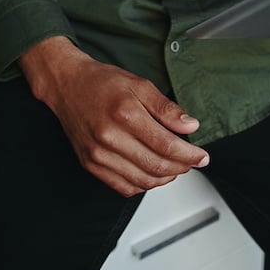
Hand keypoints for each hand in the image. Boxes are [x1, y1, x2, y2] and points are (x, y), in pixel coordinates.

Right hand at [19, 36, 209, 195]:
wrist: (67, 86)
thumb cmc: (102, 82)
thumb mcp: (139, 84)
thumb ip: (166, 108)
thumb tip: (190, 126)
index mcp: (124, 113)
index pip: (166, 145)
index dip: (189, 154)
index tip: (202, 156)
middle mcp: (109, 137)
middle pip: (155, 166)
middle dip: (181, 168)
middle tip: (193, 162)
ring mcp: (98, 155)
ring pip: (141, 181)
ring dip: (164, 179)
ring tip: (176, 168)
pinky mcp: (90, 165)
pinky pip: (123, 187)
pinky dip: (143, 185)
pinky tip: (153, 174)